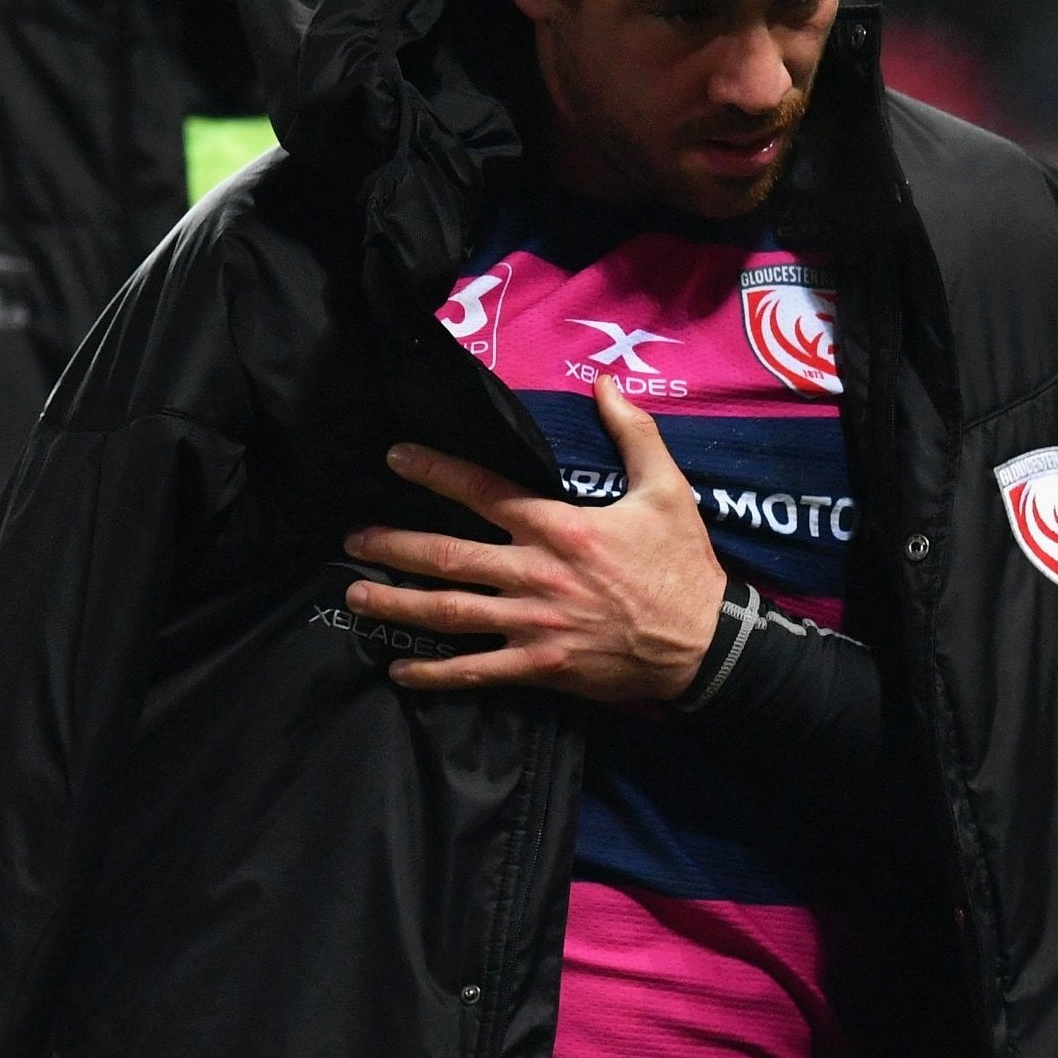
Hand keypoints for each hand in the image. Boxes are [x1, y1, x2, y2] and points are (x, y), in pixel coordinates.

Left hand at [343, 374, 725, 701]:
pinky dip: (435, 674)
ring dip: (398, 603)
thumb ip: (633, 433)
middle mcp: (536, 575)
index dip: (435, 472)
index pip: (484, 492)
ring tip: (356, 594)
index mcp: (560, 527)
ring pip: (450, 612)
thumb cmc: (683, 565)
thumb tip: (605, 383)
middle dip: (393, 545)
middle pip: (448, 555)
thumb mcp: (666, 489)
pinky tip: (400, 670)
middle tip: (351, 538)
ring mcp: (532, 624)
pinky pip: (476, 670)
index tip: (395, 458)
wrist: (705, 645)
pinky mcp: (539, 666)